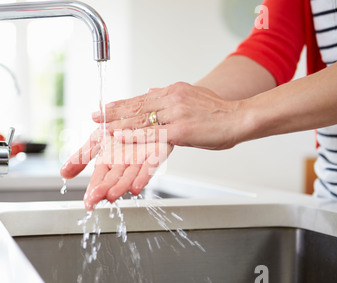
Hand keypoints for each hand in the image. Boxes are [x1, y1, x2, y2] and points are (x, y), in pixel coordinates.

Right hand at [60, 128, 172, 210]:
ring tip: (112, 195)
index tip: (88, 202)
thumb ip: (81, 156)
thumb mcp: (96, 140)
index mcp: (109, 161)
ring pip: (130, 175)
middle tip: (96, 199)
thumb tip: (63, 173)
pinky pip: (149, 166)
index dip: (93, 190)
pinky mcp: (155, 152)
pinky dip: (143, 177)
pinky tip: (136, 187)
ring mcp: (139, 159)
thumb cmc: (119, 127)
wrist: (140, 112)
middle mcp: (124, 163)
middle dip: (104, 189)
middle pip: (113, 179)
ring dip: (121, 186)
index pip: (99, 178)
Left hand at [92, 82, 243, 149]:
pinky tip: (120, 137)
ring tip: (102, 128)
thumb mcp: (193, 96)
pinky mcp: (180, 130)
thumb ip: (171, 98)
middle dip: (114, 112)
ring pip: (141, 120)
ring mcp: (175, 114)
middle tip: (95, 116)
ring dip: (118, 125)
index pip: (142, 98)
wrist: (241, 118)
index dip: (122, 104)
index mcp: (174, 91)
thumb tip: (151, 92)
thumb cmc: (219, 112)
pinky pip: (152, 134)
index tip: (106, 107)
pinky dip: (134, 136)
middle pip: (137, 107)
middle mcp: (172, 99)